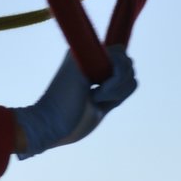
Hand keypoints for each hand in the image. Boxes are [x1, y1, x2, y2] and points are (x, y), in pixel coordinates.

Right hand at [12, 45, 136, 158]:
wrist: (48, 125)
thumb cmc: (72, 122)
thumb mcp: (100, 106)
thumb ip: (115, 91)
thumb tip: (132, 79)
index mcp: (89, 67)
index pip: (123, 65)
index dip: (124, 84)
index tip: (108, 101)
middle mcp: (87, 57)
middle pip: (127, 61)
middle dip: (124, 85)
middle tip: (103, 99)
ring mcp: (84, 55)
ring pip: (126, 61)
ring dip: (119, 87)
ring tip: (97, 98)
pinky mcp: (84, 58)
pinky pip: (118, 62)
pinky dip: (115, 84)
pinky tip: (96, 94)